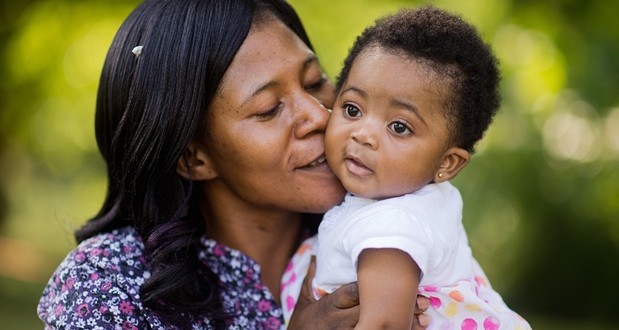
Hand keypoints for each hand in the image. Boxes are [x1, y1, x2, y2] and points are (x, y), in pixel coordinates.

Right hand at [287, 256, 430, 328]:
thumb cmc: (302, 324)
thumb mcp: (304, 300)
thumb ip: (312, 278)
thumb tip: (315, 254)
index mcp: (329, 305)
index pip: (355, 291)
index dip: (375, 285)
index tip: (396, 276)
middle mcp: (339, 321)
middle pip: (373, 310)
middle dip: (397, 304)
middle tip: (422, 297)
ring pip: (379, 328)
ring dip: (404, 322)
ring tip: (425, 315)